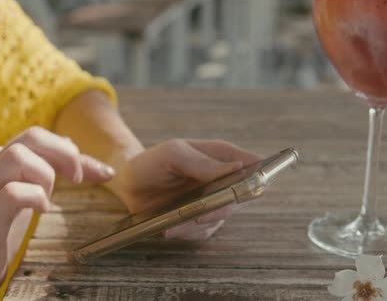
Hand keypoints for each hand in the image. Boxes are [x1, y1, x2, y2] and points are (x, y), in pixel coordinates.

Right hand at [0, 127, 113, 299]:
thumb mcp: (28, 191)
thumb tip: (72, 143)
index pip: (38, 136)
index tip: (101, 173)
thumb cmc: (1, 226)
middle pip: (30, 136)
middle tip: (78, 179)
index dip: (72, 150)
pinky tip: (42, 210)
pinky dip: (36, 197)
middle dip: (65, 154)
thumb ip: (49, 167)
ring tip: (48, 197)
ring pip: (17, 157)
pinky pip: (12, 192)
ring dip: (46, 175)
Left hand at [108, 139, 260, 240]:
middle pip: (242, 197)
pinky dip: (188, 233)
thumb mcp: (172, 154)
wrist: (128, 183)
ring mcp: (212, 200)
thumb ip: (202, 162)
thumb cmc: (152, 162)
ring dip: (199, 225)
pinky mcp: (199, 219)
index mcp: (220, 156)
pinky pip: (204, 231)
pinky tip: (170, 228)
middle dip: (221, 208)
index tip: (244, 188)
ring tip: (174, 224)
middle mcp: (222, 179)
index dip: (259, 176)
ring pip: (221, 218)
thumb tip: (237, 168)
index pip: (253, 164)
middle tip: (200, 215)